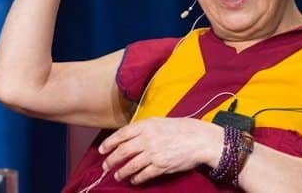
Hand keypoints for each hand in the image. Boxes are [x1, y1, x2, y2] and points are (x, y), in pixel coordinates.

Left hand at [98, 117, 221, 184]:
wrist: (199, 139)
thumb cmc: (180, 128)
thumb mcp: (159, 121)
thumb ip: (143, 128)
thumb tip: (128, 136)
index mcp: (146, 126)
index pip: (121, 135)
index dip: (109, 143)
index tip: (102, 149)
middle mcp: (147, 139)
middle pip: (122, 151)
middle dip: (111, 160)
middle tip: (106, 166)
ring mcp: (154, 153)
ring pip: (130, 165)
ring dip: (121, 172)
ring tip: (118, 176)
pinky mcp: (161, 166)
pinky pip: (143, 175)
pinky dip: (136, 179)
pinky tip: (134, 180)